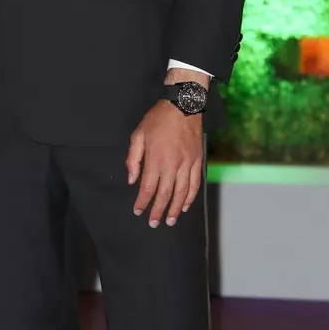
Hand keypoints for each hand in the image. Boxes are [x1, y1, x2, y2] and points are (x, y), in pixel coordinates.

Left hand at [126, 101, 202, 227]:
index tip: (138, 211)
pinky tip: (185, 206)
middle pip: (165, 194)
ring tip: (169, 221)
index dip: (143, 202)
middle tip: (154, 223)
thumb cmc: (158, 120)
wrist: (183, 106)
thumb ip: (133, 159)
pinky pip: (194, 184)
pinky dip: (190, 198)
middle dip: (158, 211)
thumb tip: (132, 180)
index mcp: (155, 159)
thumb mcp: (138, 135)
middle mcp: (172, 165)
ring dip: (175, 209)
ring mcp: (186, 164)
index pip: (148, 188)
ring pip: (181, 193)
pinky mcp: (197, 161)